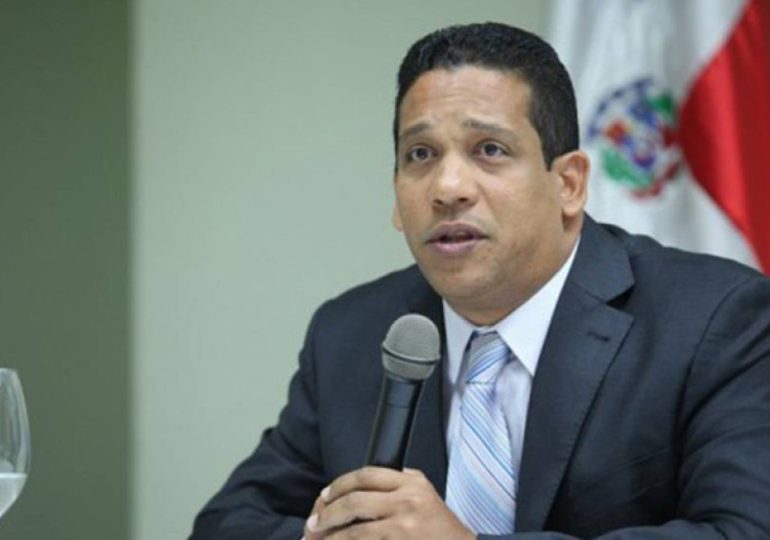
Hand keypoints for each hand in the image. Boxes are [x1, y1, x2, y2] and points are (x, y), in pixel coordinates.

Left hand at [304, 466, 474, 539]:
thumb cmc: (441, 528)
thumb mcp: (426, 493)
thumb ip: (400, 482)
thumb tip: (363, 482)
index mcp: (411, 482)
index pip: (366, 475)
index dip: (340, 484)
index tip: (325, 494)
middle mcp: (407, 501)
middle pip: (354, 501)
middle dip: (328, 512)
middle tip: (313, 522)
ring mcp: (403, 526)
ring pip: (354, 530)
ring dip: (331, 537)